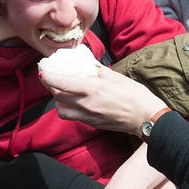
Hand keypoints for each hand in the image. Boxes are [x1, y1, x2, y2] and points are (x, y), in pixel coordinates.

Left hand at [39, 66, 166, 137]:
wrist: (145, 117)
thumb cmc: (134, 95)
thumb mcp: (116, 76)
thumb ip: (98, 70)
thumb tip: (88, 64)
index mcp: (93, 89)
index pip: (63, 83)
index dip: (49, 78)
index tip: (43, 73)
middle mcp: (87, 104)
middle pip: (58, 97)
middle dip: (52, 87)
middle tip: (52, 79)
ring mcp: (88, 116)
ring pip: (62, 111)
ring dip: (58, 102)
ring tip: (63, 93)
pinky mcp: (92, 124)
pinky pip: (73, 117)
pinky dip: (69, 109)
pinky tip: (75, 102)